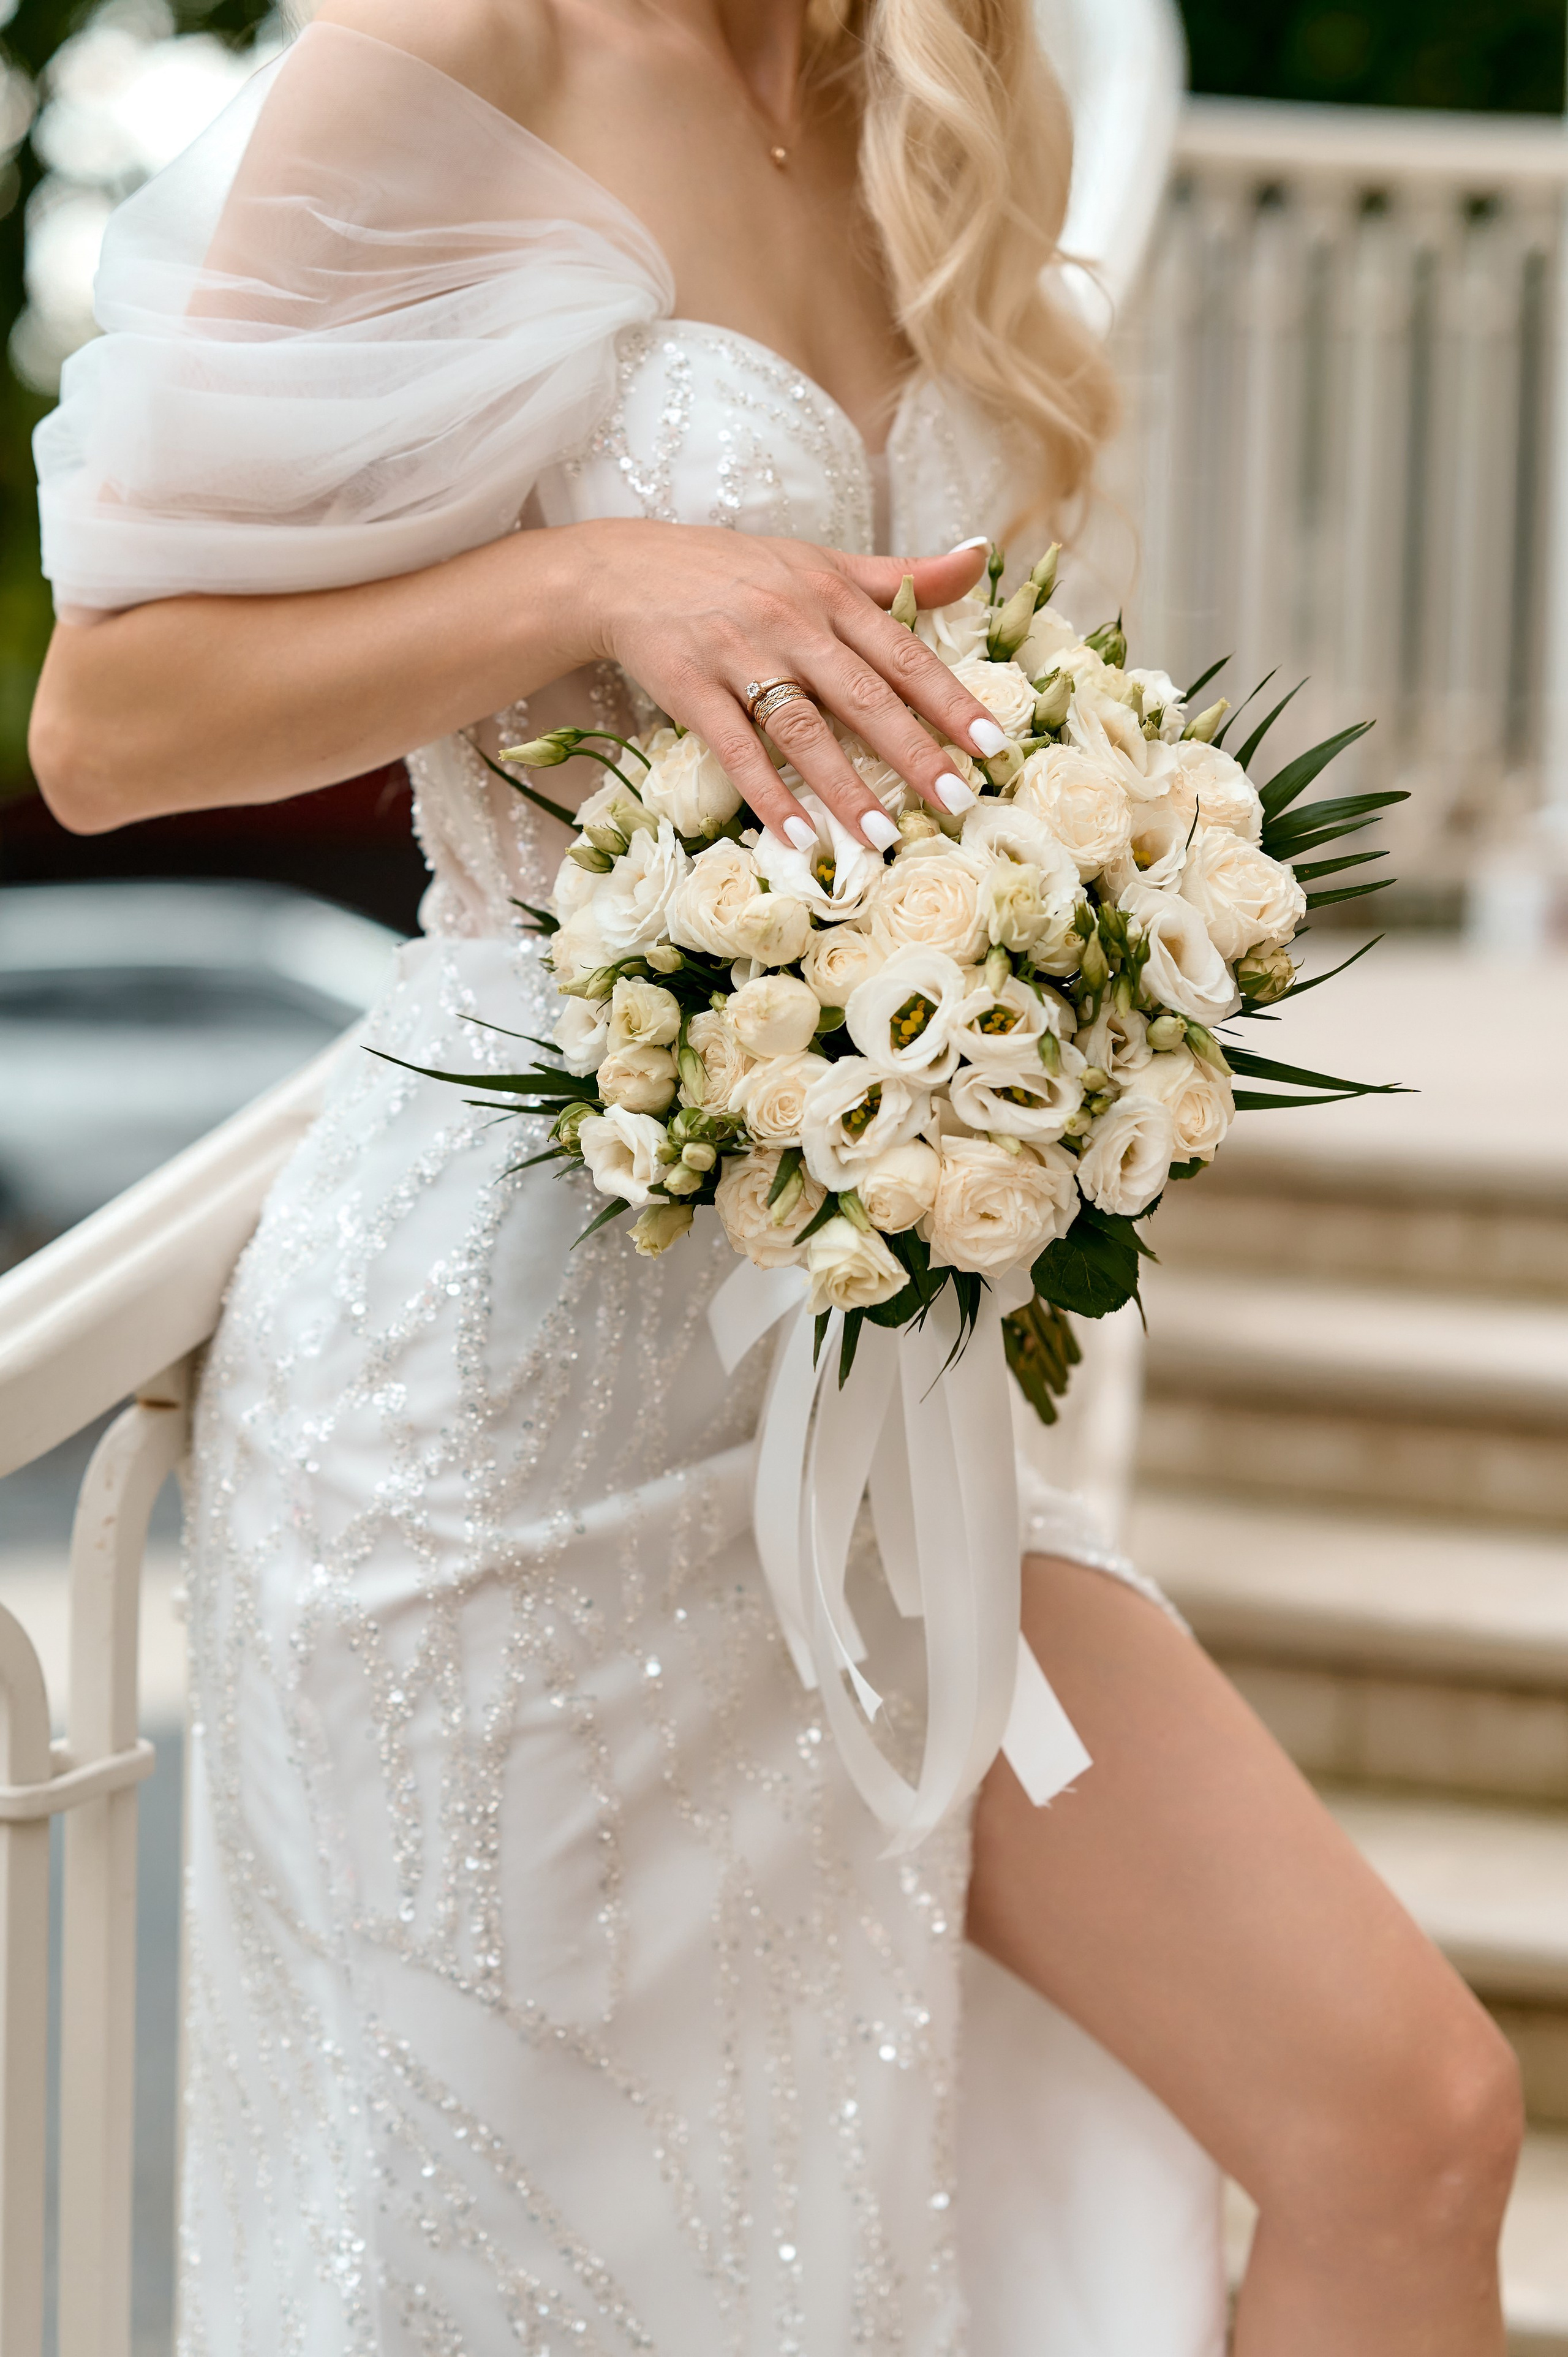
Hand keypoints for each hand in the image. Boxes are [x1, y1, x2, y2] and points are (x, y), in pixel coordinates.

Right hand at [570, 520, 1010, 850]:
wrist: (624, 570)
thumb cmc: (735, 571)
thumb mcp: (819, 561)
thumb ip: (900, 573)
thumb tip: (981, 557)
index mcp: (830, 593)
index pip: (903, 651)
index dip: (950, 699)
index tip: (991, 745)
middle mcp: (790, 622)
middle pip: (863, 694)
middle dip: (915, 750)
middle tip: (958, 801)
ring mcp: (738, 656)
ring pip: (801, 727)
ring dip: (843, 785)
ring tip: (881, 834)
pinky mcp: (690, 687)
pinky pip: (734, 749)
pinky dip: (766, 794)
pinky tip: (797, 835)